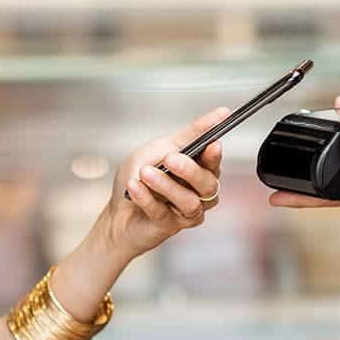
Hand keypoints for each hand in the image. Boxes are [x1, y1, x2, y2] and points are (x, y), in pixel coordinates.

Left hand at [105, 107, 227, 258]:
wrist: (118, 208)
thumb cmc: (141, 175)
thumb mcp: (162, 146)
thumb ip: (192, 134)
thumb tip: (222, 113)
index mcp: (199, 169)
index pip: (214, 160)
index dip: (215, 154)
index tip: (212, 144)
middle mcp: (198, 191)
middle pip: (207, 184)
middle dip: (189, 170)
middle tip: (169, 159)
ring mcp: (187, 211)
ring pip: (189, 201)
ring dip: (164, 185)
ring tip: (145, 173)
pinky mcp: (170, 226)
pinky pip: (163, 212)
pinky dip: (146, 197)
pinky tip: (134, 187)